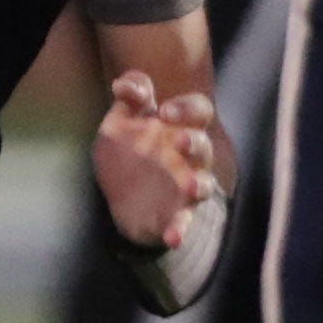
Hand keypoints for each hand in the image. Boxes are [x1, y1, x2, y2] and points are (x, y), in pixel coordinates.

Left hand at [92, 69, 218, 250]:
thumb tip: (125, 84)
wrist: (118, 193)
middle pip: (205, 147)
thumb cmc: (127, 149)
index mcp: (180, 128)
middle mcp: (189, 158)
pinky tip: (173, 238)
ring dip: (199, 184)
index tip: (163, 110)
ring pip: (204, 185)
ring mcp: (185, 187)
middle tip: (180, 141)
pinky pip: (183, 223)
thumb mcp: (120, 121)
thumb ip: (128, 99)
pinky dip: (180, 230)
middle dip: (195, 144)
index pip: (198, 111)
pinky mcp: (176, 215)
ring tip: (190, 184)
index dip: (186, 108)